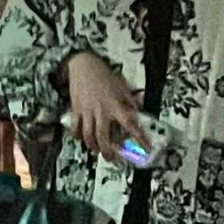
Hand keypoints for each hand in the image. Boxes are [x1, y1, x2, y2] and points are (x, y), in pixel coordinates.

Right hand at [65, 49, 150, 165]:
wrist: (82, 65)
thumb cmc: (104, 75)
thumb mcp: (122, 86)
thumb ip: (130, 101)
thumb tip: (138, 112)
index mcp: (115, 105)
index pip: (130, 125)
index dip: (140, 138)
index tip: (147, 148)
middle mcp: (101, 110)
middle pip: (103, 136)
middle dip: (107, 151)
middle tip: (111, 158)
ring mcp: (86, 111)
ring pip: (88, 135)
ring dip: (93, 146)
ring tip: (98, 151)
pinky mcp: (75, 109)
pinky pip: (75, 127)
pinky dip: (78, 136)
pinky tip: (82, 139)